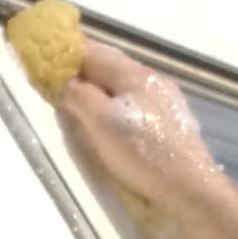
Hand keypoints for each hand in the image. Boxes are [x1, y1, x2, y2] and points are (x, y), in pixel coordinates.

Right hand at [59, 40, 228, 238]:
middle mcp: (151, 78)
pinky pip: (137, 101)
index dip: (66, 54)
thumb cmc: (142, 153)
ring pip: (125, 84)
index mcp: (132, 73)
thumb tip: (63, 80)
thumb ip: (78, 96)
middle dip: (83, 71)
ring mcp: (166, 99)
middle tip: (59, 83)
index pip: (92, 51)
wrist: (191, 187)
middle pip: (110, 65)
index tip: (46, 62)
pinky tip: (115, 120)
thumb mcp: (101, 123)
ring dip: (101, 88)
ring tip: (83, 103)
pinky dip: (119, 103)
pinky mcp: (172, 121)